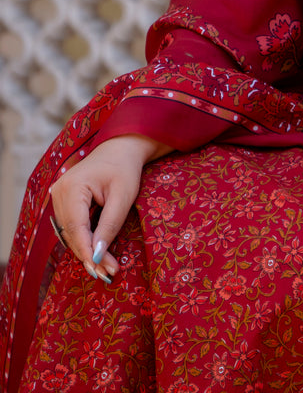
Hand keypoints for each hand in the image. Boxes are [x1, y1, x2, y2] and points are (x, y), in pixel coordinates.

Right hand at [49, 134, 168, 282]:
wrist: (121, 149)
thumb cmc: (125, 169)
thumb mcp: (122, 197)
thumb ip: (109, 226)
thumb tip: (97, 256)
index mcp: (72, 187)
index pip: (76, 228)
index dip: (87, 252)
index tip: (102, 270)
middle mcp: (59, 191)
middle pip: (71, 233)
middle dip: (89, 255)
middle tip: (109, 273)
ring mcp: (58, 195)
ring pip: (70, 233)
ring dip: (87, 250)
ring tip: (106, 267)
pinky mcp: (63, 200)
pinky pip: (72, 226)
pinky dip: (84, 240)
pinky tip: (98, 252)